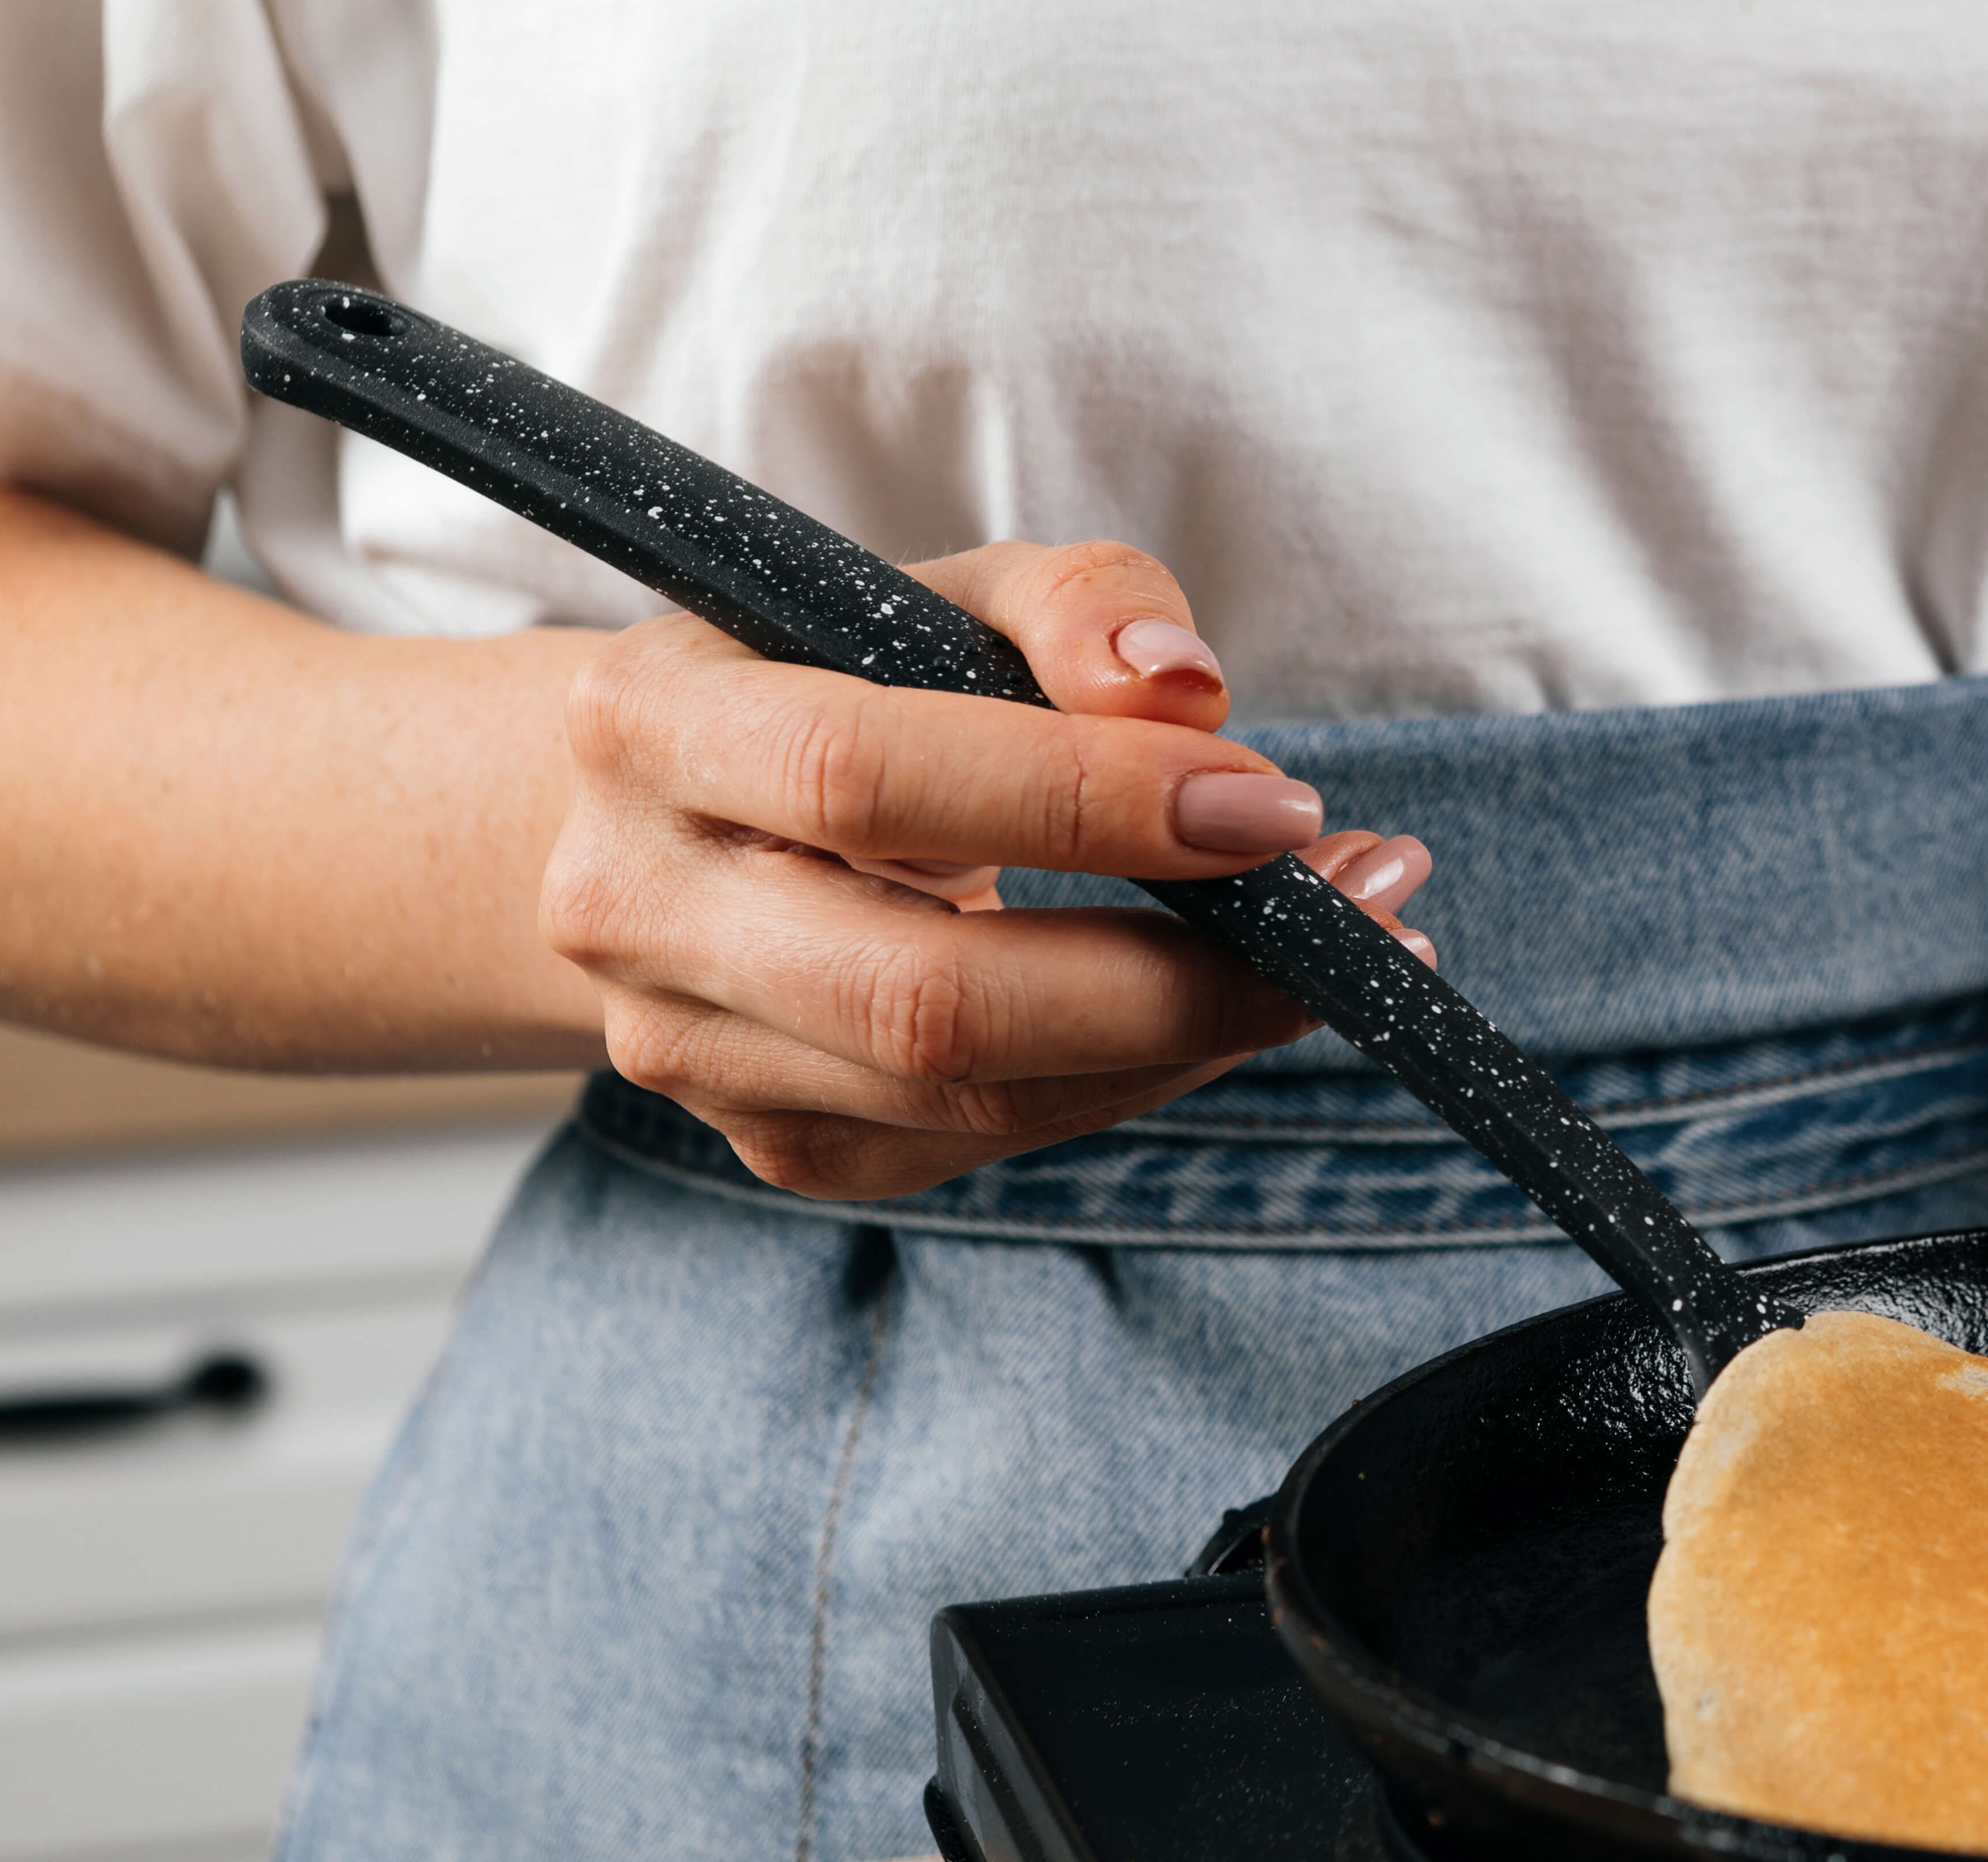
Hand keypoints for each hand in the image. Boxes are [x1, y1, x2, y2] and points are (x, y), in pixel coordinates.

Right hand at [542, 539, 1432, 1200]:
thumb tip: (1187, 691)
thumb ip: (1078, 604)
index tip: (1273, 804)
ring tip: (1337, 954)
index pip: (867, 777)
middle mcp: (638, 909)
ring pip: (976, 1092)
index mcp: (651, 728)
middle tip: (1349, 916)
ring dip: (1192, 1035)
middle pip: (928, 994)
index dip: (1083, 801)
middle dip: (1173, 973)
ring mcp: (695, 1053)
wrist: (678, 817)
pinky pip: (989, 1140)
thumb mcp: (945, 594)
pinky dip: (1140, 1078)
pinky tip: (1229, 1010)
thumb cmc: (838, 681)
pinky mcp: (780, 1142)